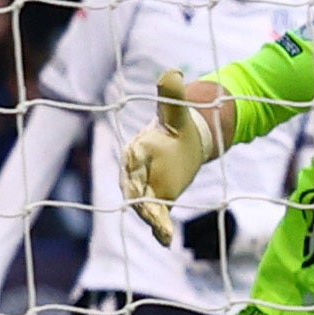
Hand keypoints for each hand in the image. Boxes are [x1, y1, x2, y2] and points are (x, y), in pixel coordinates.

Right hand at [120, 104, 211, 245]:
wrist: (183, 141)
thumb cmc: (176, 126)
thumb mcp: (176, 112)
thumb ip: (171, 97)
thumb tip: (172, 73)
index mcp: (135, 151)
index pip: (130, 167)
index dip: (133, 178)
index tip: (139, 190)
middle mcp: (134, 173)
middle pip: (133, 191)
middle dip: (141, 205)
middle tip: (152, 217)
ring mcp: (145, 189)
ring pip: (144, 207)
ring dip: (152, 220)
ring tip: (162, 232)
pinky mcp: (157, 200)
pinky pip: (156, 216)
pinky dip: (160, 229)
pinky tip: (166, 241)